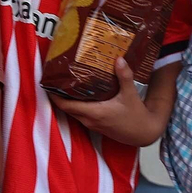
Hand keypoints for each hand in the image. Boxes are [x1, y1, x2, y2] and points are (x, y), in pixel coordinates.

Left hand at [49, 58, 164, 145]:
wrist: (143, 133)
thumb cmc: (136, 115)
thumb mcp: (130, 94)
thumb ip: (124, 76)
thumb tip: (118, 59)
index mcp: (94, 112)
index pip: (66, 105)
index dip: (54, 96)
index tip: (48, 83)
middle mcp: (89, 120)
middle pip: (66, 107)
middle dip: (58, 95)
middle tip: (56, 78)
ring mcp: (92, 124)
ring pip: (73, 111)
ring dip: (67, 100)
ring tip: (64, 83)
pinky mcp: (96, 125)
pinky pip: (80, 114)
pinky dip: (76, 104)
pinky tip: (79, 93)